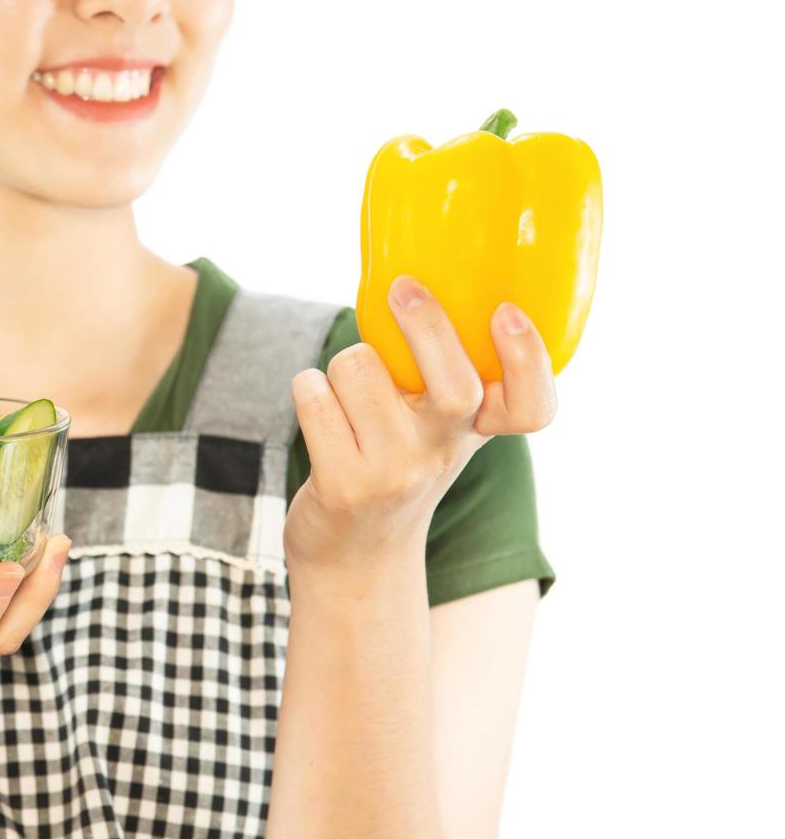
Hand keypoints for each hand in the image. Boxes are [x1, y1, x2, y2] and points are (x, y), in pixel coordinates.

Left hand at [284, 275, 557, 571]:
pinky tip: (318, 415)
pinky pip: (313, 395)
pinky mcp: (344, 485)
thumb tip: (417, 282)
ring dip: (340, 367)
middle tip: (402, 288)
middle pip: (453, 383)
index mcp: (476, 431)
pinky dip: (307, 389)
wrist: (353, 556)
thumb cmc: (394, 467)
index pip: (531, 405)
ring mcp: (396, 473)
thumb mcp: (437, 429)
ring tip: (344, 396)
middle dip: (424, 323)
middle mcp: (444, 453)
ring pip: (358, 367)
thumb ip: (446, 375)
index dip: (527, 357)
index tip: (506, 313)